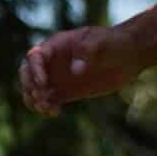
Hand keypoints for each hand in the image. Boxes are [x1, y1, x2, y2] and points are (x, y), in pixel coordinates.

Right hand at [20, 24, 136, 114]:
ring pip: (34, 89)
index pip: (35, 56)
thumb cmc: (114, 42)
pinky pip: (48, 101)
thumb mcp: (102, 42)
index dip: (35, 71)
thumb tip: (75, 70)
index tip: (44, 84)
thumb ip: (88, 52)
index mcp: (57, 45)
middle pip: (27, 72)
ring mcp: (58, 77)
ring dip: (34, 100)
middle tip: (40, 96)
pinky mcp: (66, 92)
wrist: (129, 56)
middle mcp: (53, 61)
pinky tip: (54, 112)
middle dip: (29, 85)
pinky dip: (46, 108)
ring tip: (46, 107)